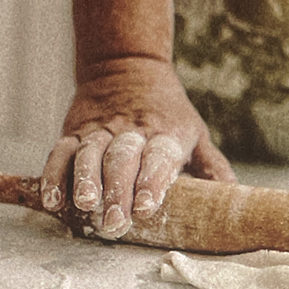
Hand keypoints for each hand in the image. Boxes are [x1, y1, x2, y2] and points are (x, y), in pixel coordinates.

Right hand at [41, 58, 235, 237]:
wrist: (127, 66)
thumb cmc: (168, 113)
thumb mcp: (195, 134)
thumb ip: (212, 168)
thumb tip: (235, 198)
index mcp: (165, 135)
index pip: (158, 159)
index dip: (151, 183)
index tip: (145, 207)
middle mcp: (131, 132)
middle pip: (121, 161)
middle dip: (117, 192)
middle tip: (114, 223)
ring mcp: (100, 131)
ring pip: (89, 155)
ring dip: (85, 182)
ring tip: (84, 205)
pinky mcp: (74, 131)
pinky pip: (60, 152)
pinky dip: (54, 176)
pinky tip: (53, 200)